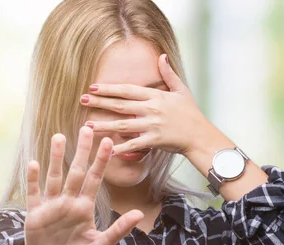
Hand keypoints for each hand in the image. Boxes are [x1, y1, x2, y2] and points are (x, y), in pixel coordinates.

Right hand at [24, 126, 144, 244]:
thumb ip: (118, 230)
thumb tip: (138, 214)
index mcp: (85, 207)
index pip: (96, 179)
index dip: (102, 161)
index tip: (109, 141)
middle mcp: (69, 201)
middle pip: (77, 171)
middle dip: (82, 151)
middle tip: (87, 128)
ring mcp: (51, 206)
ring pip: (55, 177)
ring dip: (56, 158)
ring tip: (59, 136)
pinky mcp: (35, 214)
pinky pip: (33, 193)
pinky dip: (33, 179)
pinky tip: (33, 163)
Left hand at [80, 54, 217, 155]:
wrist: (200, 135)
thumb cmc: (191, 114)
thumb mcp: (181, 91)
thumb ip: (168, 74)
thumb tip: (161, 56)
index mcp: (156, 96)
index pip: (128, 90)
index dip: (110, 88)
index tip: (93, 87)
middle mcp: (152, 109)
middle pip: (121, 105)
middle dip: (100, 102)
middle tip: (82, 100)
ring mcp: (152, 125)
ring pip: (123, 124)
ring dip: (104, 125)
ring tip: (88, 125)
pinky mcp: (154, 140)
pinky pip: (134, 144)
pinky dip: (120, 148)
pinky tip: (107, 149)